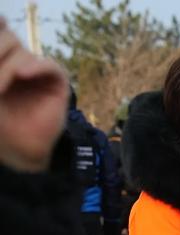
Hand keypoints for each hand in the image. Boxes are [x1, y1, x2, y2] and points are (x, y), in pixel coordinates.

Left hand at [0, 17, 68, 171]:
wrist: (19, 148)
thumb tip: (2, 23)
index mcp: (1, 60)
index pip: (1, 33)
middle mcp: (18, 61)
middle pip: (6, 39)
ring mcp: (37, 70)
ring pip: (21, 53)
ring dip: (6, 69)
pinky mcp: (57, 82)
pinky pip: (48, 65)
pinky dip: (35, 67)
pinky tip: (22, 75)